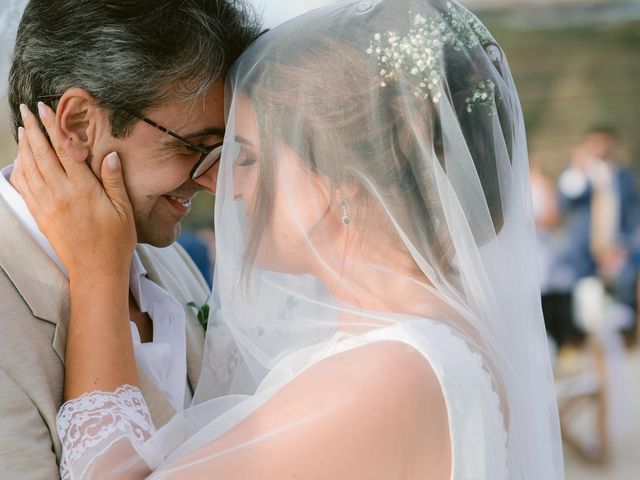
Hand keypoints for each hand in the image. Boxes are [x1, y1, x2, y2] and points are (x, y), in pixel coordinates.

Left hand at [12, 103, 135, 279]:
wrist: (96, 271)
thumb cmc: (115, 241)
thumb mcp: (124, 210)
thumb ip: (115, 181)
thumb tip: (110, 155)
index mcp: (84, 190)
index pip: (65, 150)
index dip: (53, 127)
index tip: (45, 108)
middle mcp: (61, 194)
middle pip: (41, 154)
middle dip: (32, 129)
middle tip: (26, 109)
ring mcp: (47, 205)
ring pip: (29, 168)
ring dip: (23, 146)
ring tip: (21, 128)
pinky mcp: (40, 216)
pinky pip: (24, 187)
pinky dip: (19, 169)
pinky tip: (21, 159)